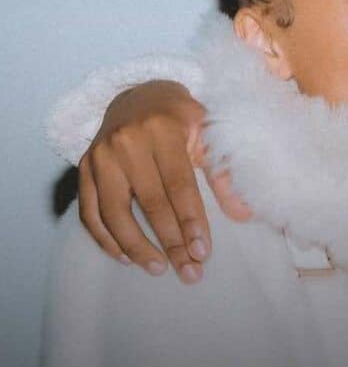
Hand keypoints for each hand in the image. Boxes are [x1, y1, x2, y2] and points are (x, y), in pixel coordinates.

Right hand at [77, 80, 250, 283]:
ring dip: (135, 246)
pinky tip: (125, 256)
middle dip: (171, 241)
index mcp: (163, 130)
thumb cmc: (182, 119)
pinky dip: (105, 238)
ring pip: (113, 212)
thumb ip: (224, 172)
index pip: (178, 185)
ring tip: (158, 268)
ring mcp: (99, 155)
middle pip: (149, 202)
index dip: (190, 221)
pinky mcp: (83, 167)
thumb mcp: (209, 133)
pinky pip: (89, 211)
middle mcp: (126, 142)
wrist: (140, 95)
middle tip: (189, 271)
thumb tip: (244, 214)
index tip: (202, 252)